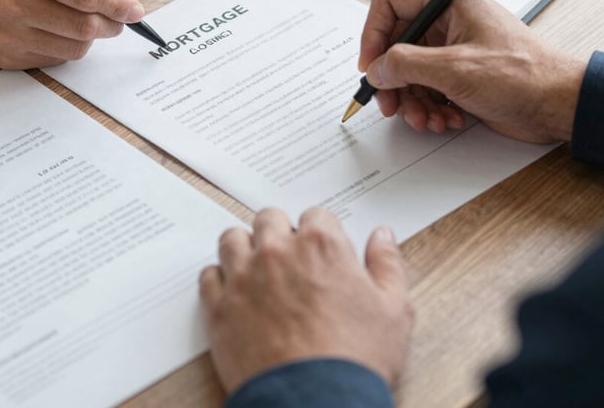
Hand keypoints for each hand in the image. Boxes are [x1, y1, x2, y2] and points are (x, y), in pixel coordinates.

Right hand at [0, 0, 144, 68]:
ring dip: (90, 38)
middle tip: (118, 19)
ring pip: (74, 49)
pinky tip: (56, 30)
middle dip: (111, 25)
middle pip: (84, 27)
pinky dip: (66, 47)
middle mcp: (12, 4)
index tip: (136, 10)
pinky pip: (53, 60)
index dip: (118, 4)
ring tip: (86, 21)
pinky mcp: (3, 58)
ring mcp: (6, 36)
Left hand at [200, 208, 412, 394]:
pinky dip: (220, 282)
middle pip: (269, 219)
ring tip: (257, 272)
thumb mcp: (395, 310)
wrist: (317, 404)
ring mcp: (244, 276)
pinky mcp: (219, 306)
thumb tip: (382, 235)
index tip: (321, 252)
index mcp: (320, 245)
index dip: (320, 233)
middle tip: (288, 260)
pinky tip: (235, 296)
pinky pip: (209, 276)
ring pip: (233, 240)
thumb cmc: (357, 360)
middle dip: (279, 233)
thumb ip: (388, 263)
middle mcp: (277, 251)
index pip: (316, 215)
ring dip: (244, 250)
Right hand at [359, 0, 586, 142]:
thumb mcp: (455, 69)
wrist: (559, 106)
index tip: (371, 65)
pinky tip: (444, 119)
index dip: (373, 33)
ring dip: (411, 100)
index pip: (390, 3)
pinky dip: (428, 107)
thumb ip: (406, 65)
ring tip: (425, 119)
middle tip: (390, 104)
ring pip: (407, 71)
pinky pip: (424, 88)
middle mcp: (447, 21)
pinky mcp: (456, 74)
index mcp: (448, 1)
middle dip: (392, 79)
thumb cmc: (524, 75)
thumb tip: (376, 69)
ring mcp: (451, 49)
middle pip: (394, 44)